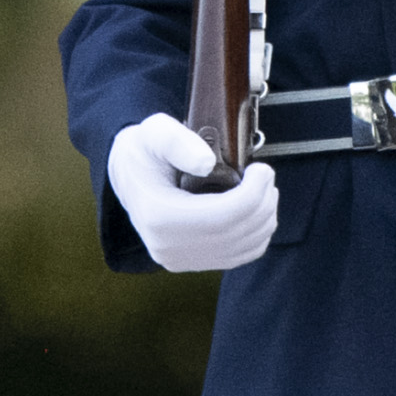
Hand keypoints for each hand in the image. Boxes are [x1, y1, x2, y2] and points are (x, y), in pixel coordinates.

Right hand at [107, 113, 279, 270]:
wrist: (131, 176)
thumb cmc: (145, 151)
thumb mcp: (155, 133)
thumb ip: (178, 142)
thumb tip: (207, 163)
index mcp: (159, 216)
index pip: (222, 217)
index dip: (253, 194)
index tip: (261, 169)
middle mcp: (167, 246)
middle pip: (236, 233)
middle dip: (263, 202)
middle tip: (265, 174)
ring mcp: (179, 259)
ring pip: (244, 247)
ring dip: (265, 216)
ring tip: (262, 188)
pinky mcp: (191, 263)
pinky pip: (240, 256)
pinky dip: (257, 233)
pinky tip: (254, 208)